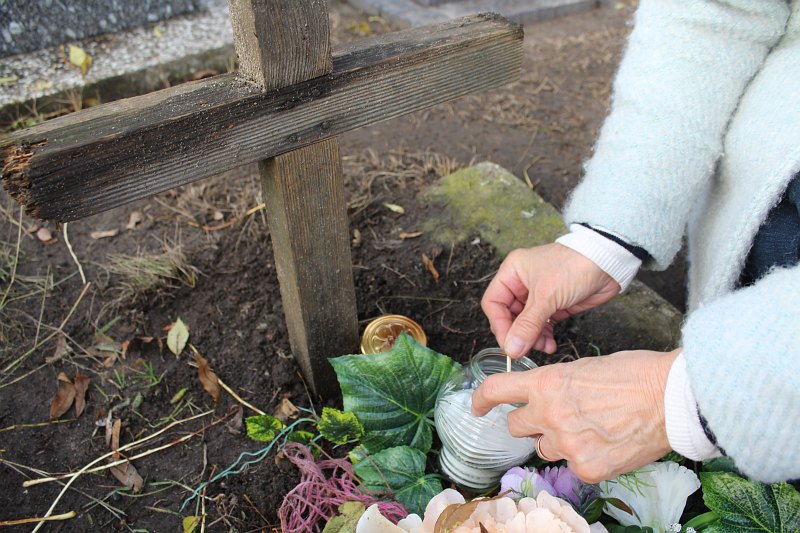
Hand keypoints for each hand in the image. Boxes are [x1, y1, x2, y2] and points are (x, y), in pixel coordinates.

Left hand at [471, 349, 678, 482]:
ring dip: (558, 441)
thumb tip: (547, 399)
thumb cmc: (634, 375)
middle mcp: (549, 414)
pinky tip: (609, 444)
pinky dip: (586, 458)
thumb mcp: (584, 369)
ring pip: (545, 448)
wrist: (671, 397)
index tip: (476, 406)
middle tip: (556, 417)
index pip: (497, 391)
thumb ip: (557, 386)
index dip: (481, 399)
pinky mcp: (587, 467)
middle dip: (531, 422)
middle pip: (516, 426)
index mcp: (547, 383)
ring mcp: (566, 444)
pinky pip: (573, 466)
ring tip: (593, 428)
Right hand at [482, 244, 619, 357]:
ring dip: (532, 338)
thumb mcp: (546, 296)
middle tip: (524, 350)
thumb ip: (527, 325)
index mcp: (513, 272)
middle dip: (518, 334)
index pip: (494, 303)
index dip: (499, 324)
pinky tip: (551, 344)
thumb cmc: (575, 266)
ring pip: (526, 324)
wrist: (608, 263)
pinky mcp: (555, 305)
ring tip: (543, 347)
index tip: (509, 343)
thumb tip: (511, 348)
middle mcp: (522, 283)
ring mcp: (539, 295)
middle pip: (509, 316)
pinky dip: (544, 337)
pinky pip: (542, 326)